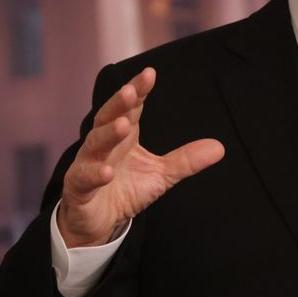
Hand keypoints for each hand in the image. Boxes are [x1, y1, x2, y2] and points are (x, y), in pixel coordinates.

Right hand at [58, 67, 224, 247]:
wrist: (98, 222)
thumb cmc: (125, 190)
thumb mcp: (161, 174)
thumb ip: (186, 160)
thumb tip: (220, 148)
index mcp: (124, 137)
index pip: (130, 108)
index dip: (138, 91)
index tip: (150, 74)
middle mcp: (103, 145)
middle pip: (108, 118)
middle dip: (119, 104)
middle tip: (131, 91)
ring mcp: (87, 165)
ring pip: (94, 144)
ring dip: (108, 134)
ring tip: (123, 125)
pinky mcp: (78, 188)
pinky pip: (84, 178)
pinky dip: (94, 174)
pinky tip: (106, 171)